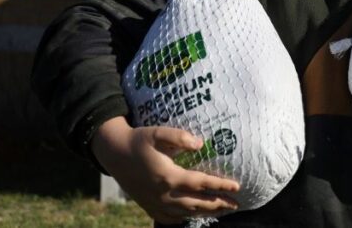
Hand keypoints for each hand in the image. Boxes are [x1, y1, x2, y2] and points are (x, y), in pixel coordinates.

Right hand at [91, 117, 240, 223]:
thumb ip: (179, 137)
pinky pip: (170, 218)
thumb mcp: (158, 133)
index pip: (200, 183)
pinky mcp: (149, 207)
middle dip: (218, 204)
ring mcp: (155, 203)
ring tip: (224, 210)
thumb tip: (200, 143)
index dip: (220, 185)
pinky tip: (196, 214)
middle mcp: (163, 194)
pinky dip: (186, 218)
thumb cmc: (139, 141)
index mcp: (168, 176)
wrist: (114, 154)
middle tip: (236, 204)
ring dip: (206, 212)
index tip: (237, 186)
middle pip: (197, 203)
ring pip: (186, 213)